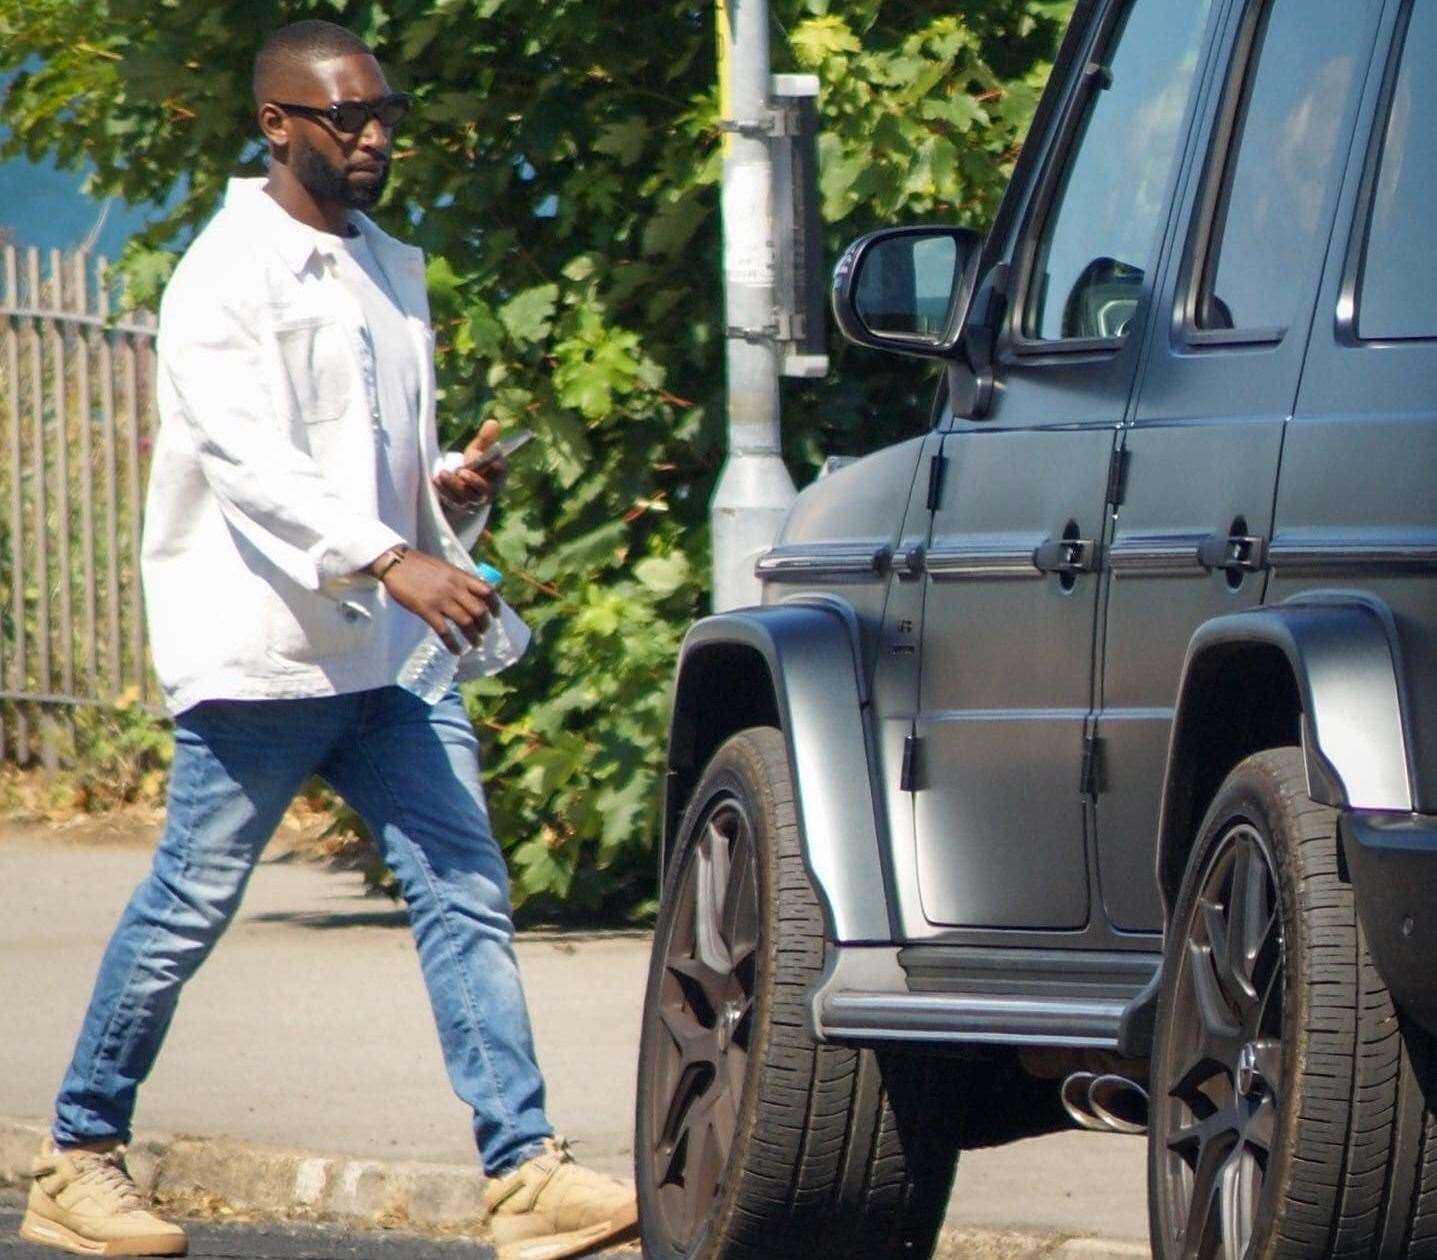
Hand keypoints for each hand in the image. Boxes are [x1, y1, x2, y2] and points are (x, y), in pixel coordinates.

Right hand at [374, 547, 498, 653]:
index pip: (487, 591)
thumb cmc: (420, 565)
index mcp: (460, 576)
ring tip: (475, 643)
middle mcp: (454, 588)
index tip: (496, 614)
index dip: (495, 605)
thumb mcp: (446, 568)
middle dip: (484, 624)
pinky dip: (453, 644)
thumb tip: (471, 594)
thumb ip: (459, 580)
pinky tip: (456, 650)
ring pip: (465, 622)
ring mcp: (441, 600)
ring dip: (473, 636)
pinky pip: (444, 631)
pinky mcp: (426, 610)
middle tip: (483, 631)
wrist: (396, 563)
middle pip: (479, 610)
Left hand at [434, 418, 506, 509]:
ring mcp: (476, 500)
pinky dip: (445, 491)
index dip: (496, 466)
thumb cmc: (476, 463)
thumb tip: (493, 422)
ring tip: (442, 473)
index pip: (500, 470)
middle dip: (474, 481)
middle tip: (462, 472)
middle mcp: (490, 490)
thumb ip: (485, 438)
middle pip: (484, 489)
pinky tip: (436, 480)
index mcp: (499, 474)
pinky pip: (454, 502)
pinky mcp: (462, 506)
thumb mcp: (479, 449)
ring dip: (454, 486)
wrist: (465, 484)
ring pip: (467, 497)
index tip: (490, 460)